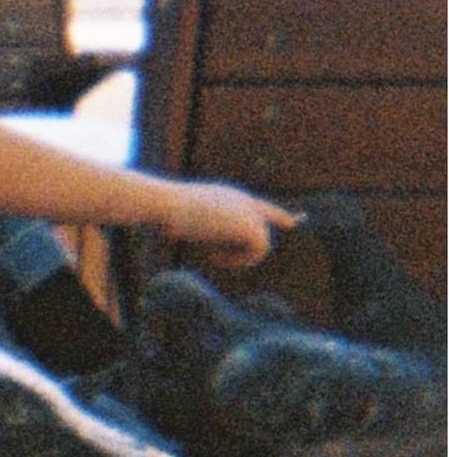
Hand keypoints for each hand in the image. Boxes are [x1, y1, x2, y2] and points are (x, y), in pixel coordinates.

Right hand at [155, 180, 294, 272]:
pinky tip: (214, 254)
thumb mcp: (185, 222)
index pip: (261, 206)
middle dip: (251, 242)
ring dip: (235, 255)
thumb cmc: (164, 214)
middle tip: (212, 254)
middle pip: (270, 219)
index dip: (278, 215)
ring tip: (209, 252)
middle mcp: (244, 199)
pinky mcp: (254, 225)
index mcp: (229, 196)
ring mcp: (250, 210)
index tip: (293, 222)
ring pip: (261, 243)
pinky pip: (259, 251)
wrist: (167, 204)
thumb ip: (206, 232)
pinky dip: (239, 259)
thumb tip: (206, 245)